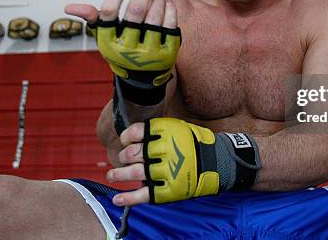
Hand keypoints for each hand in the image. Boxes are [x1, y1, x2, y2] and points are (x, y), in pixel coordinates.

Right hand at [65, 0, 178, 84]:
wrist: (142, 80)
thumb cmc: (121, 50)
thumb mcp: (105, 38)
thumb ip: (93, 19)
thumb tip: (68, 7)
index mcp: (107, 42)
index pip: (108, 12)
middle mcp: (126, 49)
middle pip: (135, 11)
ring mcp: (148, 53)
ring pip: (154, 17)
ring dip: (157, 0)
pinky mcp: (166, 54)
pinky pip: (170, 26)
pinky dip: (170, 10)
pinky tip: (167, 2)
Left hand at [106, 118, 220, 206]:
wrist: (216, 162)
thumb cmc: (191, 144)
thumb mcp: (178, 127)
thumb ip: (156, 131)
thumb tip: (131, 135)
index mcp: (167, 132)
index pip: (137, 131)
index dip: (126, 137)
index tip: (125, 141)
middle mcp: (166, 150)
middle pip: (133, 153)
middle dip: (124, 156)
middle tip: (123, 159)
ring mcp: (167, 171)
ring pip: (135, 172)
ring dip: (119, 174)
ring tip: (111, 175)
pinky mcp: (169, 190)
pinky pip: (144, 194)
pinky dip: (128, 198)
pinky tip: (117, 199)